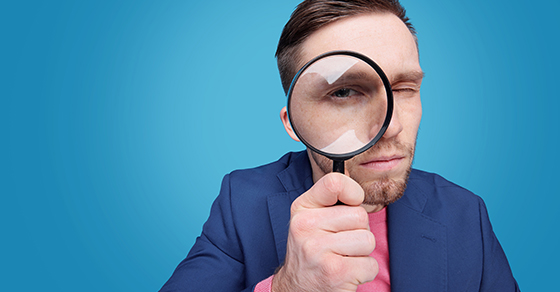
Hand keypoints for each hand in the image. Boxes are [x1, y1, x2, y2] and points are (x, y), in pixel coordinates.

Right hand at [272, 172, 377, 291]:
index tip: (352, 202)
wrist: (296, 289)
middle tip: (341, 243)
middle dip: (359, 231)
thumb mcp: (311, 220)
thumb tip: (352, 177)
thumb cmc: (312, 251)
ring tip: (342, 258)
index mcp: (302, 208)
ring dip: (362, 253)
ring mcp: (318, 249)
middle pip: (360, 215)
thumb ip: (330, 200)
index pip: (334, 182)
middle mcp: (305, 226)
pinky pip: (370, 264)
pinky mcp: (334, 272)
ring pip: (368, 239)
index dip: (353, 191)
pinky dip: (364, 271)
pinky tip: (346, 273)